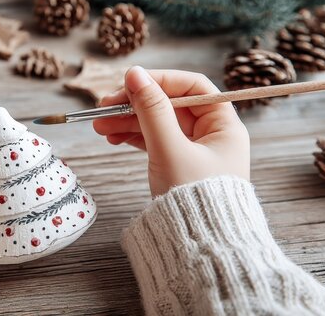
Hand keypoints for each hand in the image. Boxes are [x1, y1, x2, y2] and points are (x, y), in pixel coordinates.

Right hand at [93, 66, 249, 195]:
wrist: (198, 249)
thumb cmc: (194, 201)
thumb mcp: (169, 150)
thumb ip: (151, 110)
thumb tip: (135, 74)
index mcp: (224, 126)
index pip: (192, 87)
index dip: (160, 81)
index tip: (130, 82)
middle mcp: (211, 135)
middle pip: (169, 104)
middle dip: (135, 104)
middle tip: (104, 107)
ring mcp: (194, 150)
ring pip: (157, 123)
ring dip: (128, 121)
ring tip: (100, 126)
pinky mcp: (178, 165)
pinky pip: (154, 141)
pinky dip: (133, 137)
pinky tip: (112, 137)